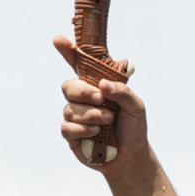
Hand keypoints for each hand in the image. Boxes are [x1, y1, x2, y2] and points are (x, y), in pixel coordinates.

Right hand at [54, 36, 144, 174]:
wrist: (131, 155)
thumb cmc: (133, 127)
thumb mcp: (136, 106)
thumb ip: (122, 92)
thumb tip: (102, 84)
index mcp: (97, 86)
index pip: (79, 66)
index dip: (68, 52)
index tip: (58, 40)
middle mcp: (83, 99)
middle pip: (68, 86)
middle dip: (83, 91)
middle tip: (100, 99)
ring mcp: (75, 116)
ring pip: (70, 108)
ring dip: (91, 114)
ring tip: (107, 121)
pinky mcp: (71, 134)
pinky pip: (67, 127)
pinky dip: (83, 129)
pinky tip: (96, 133)